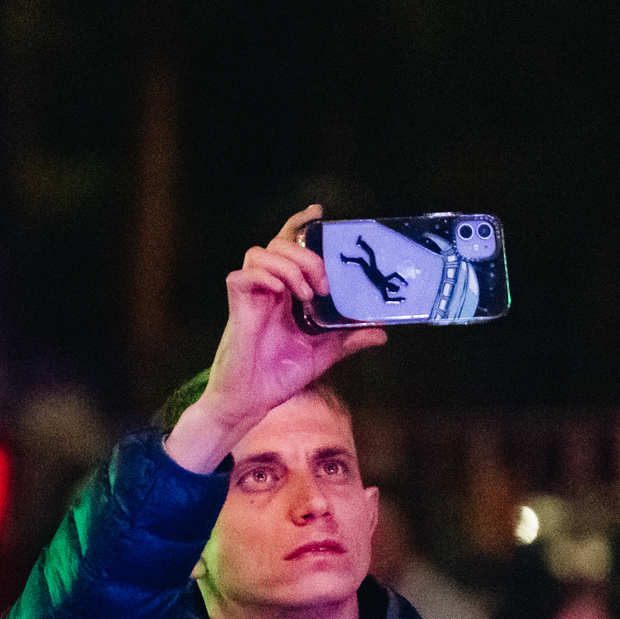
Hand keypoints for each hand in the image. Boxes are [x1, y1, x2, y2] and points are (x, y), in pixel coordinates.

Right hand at [165, 206, 387, 473]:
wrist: (252, 403)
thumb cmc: (280, 376)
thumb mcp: (324, 354)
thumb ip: (349, 338)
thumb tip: (382, 331)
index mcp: (286, 291)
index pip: (290, 246)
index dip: (300, 225)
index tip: (320, 215)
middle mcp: (267, 288)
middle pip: (278, 244)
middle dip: (305, 255)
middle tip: (324, 284)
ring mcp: (250, 296)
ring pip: (259, 253)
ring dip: (288, 266)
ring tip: (306, 293)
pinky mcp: (237, 308)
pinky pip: (241, 277)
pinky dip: (263, 277)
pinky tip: (280, 292)